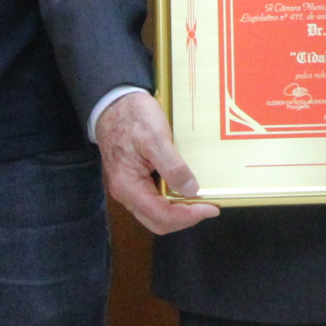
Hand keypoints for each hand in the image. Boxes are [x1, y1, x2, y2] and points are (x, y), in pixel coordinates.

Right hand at [95, 91, 220, 235]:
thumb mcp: (155, 137)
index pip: (161, 216)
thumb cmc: (133, 117)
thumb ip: (172, 166)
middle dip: (185, 219)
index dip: (189, 216)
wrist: (113, 103)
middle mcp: (126, 194)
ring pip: (155, 214)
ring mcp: (128, 189)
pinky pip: (153, 202)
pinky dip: (171, 203)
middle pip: (158, 222)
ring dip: (179, 213)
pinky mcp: (134, 181)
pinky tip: (185, 190)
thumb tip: (191, 191)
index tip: (212, 208)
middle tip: (209, 207)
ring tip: (200, 201)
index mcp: (128, 186)